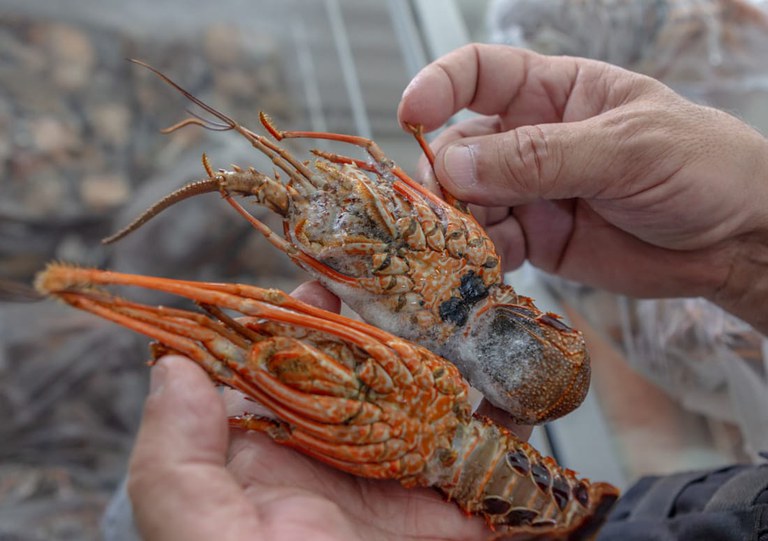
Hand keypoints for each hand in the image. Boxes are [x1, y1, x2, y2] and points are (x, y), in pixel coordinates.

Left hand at [127, 281, 493, 540]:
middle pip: (368, 366)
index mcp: (270, 451)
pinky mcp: (454, 504)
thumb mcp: (199, 532)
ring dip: (455, 350)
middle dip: (395, 316)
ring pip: (430, 392)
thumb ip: (176, 456)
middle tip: (421, 267)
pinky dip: (506, 409)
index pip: (286, 363)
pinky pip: (483, 446)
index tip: (333, 263)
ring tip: (475, 300)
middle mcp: (337, 453)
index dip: (305, 310)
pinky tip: (518, 366)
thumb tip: (172, 364)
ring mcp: (400, 474)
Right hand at [397, 44, 767, 332]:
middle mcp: (533, 139)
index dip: (438, 85)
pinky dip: (480, 255)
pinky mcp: (537, 239)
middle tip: (448, 206)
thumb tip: (454, 164)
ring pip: (467, 200)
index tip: (411, 114)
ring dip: (458, 221)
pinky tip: (493, 263)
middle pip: (461, 146)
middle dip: (446, 174)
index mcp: (556, 92)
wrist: (736, 243)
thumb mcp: (624, 150)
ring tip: (471, 242)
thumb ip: (541, 157)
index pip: (480, 73)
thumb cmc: (699, 169)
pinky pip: (489, 244)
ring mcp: (532, 192)